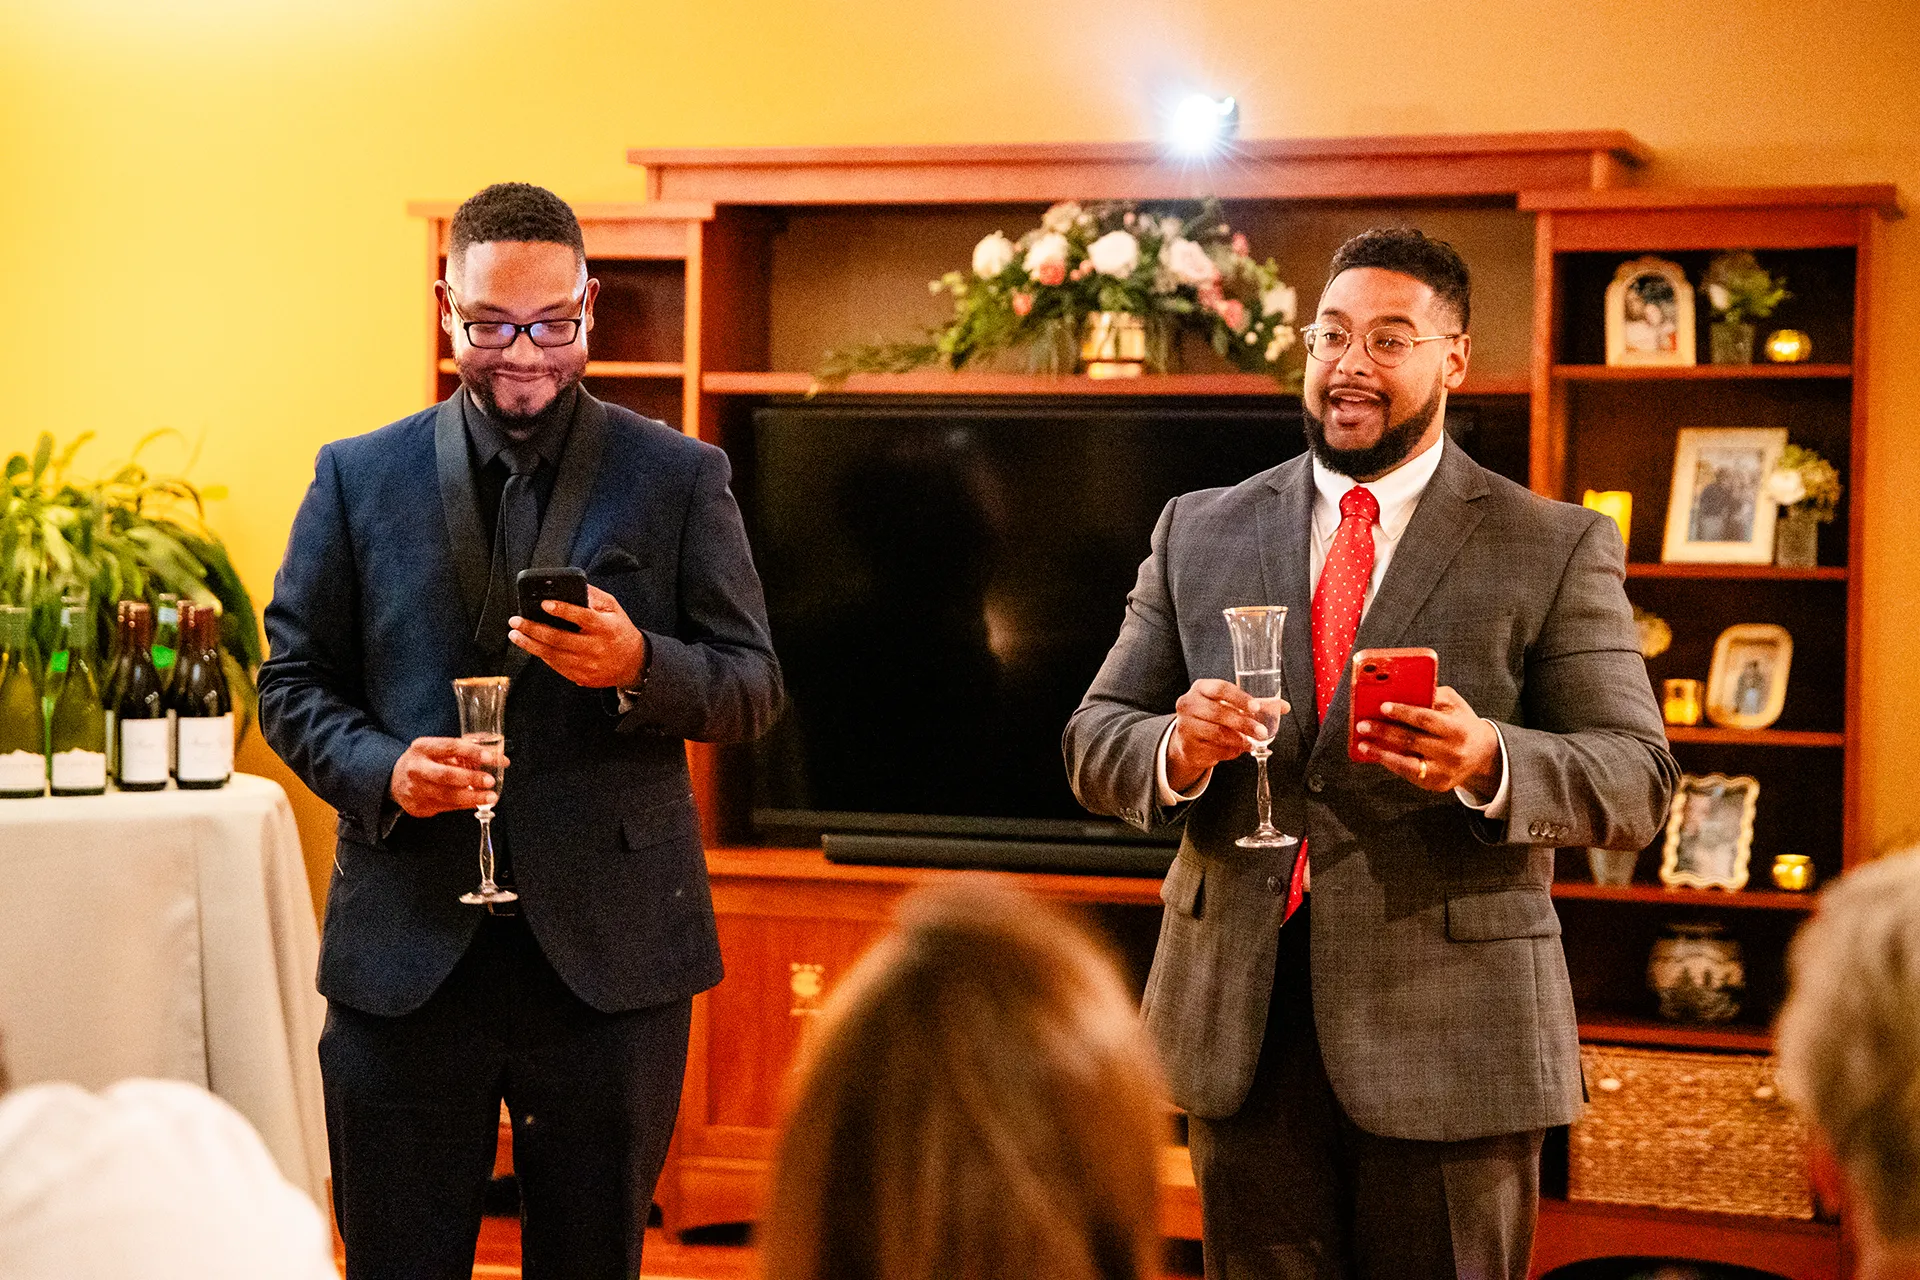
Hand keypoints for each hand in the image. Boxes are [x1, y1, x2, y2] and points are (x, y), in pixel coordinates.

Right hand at [389, 736, 506, 818]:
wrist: (394, 780)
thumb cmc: (425, 761)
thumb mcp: (438, 749)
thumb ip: (467, 749)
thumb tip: (500, 755)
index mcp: (422, 748)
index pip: (449, 747)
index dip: (471, 751)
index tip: (490, 756)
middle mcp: (417, 768)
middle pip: (446, 775)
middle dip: (471, 778)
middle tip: (490, 781)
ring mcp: (416, 789)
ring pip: (447, 796)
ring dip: (472, 797)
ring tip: (491, 797)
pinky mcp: (419, 807)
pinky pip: (447, 807)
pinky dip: (465, 805)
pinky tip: (478, 802)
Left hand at [509, 584, 646, 688]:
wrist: (633, 664)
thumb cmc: (619, 631)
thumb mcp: (614, 609)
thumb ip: (594, 597)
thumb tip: (571, 587)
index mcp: (605, 628)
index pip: (583, 617)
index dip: (563, 610)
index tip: (545, 604)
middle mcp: (595, 648)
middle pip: (559, 639)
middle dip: (533, 628)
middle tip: (516, 620)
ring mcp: (587, 665)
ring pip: (552, 655)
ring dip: (530, 644)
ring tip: (515, 634)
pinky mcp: (581, 677)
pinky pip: (556, 666)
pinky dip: (541, 655)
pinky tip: (531, 645)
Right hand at [1166, 678, 1289, 792]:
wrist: (1189, 737)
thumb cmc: (1213, 716)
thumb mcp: (1231, 705)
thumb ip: (1257, 705)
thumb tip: (1284, 707)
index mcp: (1201, 688)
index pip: (1221, 689)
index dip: (1240, 698)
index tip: (1256, 708)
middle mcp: (1188, 704)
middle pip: (1219, 712)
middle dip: (1243, 724)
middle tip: (1262, 732)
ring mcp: (1185, 725)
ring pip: (1216, 733)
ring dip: (1238, 740)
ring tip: (1251, 744)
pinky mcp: (1187, 745)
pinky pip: (1213, 749)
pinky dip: (1228, 751)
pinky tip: (1236, 750)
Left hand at [1350, 685, 1500, 796]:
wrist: (1482, 755)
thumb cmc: (1461, 723)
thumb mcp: (1455, 705)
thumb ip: (1432, 696)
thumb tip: (1400, 692)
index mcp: (1458, 730)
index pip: (1426, 719)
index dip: (1403, 712)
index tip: (1382, 706)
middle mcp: (1453, 753)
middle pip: (1412, 741)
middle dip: (1384, 732)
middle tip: (1362, 725)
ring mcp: (1444, 772)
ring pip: (1407, 763)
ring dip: (1381, 753)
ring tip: (1362, 744)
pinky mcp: (1436, 785)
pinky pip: (1409, 774)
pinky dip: (1391, 763)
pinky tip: (1376, 754)